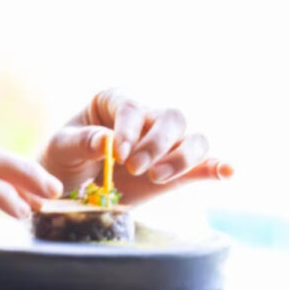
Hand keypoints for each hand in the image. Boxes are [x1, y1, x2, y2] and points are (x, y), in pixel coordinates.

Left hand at [40, 88, 232, 205]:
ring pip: (193, 139)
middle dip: (157, 144)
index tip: (117, 154)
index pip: (133, 107)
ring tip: (156, 177)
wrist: (70, 188)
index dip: (130, 129)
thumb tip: (105, 140)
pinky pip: (205, 164)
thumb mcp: (61, 148)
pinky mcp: (177, 170)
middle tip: (134, 168)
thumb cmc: (63, 159)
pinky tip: (227, 171)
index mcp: (115, 102)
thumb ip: (81, 141)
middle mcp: (146, 117)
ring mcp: (165, 144)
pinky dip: (217, 167)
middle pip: (171, 118)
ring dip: (182, 158)